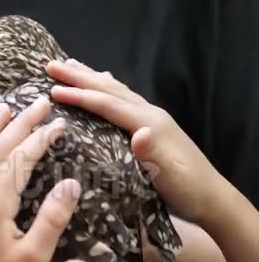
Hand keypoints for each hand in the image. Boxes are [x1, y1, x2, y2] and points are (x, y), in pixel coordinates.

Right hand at [46, 59, 224, 223]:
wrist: (211, 197)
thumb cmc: (186, 188)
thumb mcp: (168, 175)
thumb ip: (152, 153)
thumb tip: (141, 132)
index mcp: (149, 123)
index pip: (108, 104)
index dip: (80, 96)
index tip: (52, 90)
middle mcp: (150, 114)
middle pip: (110, 89)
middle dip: (80, 76)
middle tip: (51, 65)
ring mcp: (151, 118)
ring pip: (116, 90)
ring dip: (91, 77)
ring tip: (71, 65)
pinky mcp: (151, 126)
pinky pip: (123, 98)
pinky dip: (107, 88)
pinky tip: (104, 83)